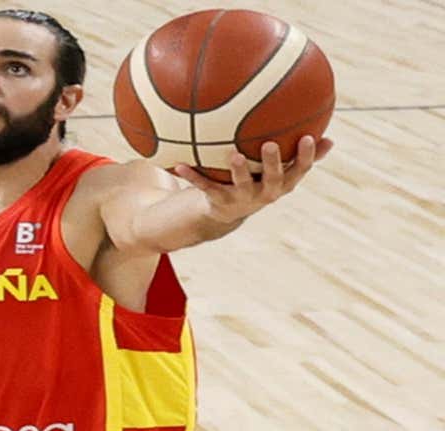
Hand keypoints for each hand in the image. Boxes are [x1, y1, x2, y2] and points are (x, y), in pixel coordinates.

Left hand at [174, 135, 332, 223]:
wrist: (228, 213)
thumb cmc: (258, 182)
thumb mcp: (281, 172)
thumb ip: (303, 157)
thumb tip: (332, 139)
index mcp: (282, 184)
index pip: (300, 170)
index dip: (306, 157)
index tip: (310, 138)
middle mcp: (264, 193)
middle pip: (273, 180)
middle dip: (273, 163)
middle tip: (270, 144)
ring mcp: (241, 198)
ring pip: (242, 185)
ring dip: (239, 170)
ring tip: (234, 155)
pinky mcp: (218, 200)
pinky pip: (204, 186)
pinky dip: (191, 176)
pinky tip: (177, 164)